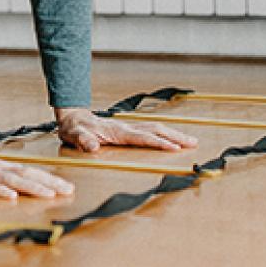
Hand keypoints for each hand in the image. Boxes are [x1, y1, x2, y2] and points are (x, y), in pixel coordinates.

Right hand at [0, 138, 74, 199]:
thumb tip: (17, 187)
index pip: (27, 172)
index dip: (48, 179)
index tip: (67, 187)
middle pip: (24, 174)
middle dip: (47, 183)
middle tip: (68, 191)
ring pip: (8, 179)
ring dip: (29, 186)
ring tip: (48, 194)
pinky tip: (10, 196)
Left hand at [55, 107, 198, 152]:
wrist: (72, 118)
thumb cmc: (74, 129)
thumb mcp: (74, 135)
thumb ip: (83, 141)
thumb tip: (92, 147)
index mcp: (117, 132)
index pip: (142, 137)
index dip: (159, 143)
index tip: (174, 148)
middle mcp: (126, 127)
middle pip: (155, 130)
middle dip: (175, 136)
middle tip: (193, 143)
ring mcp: (128, 127)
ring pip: (155, 128)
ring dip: (173, 133)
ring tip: (190, 141)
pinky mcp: (128, 129)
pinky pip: (150, 130)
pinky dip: (164, 133)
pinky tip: (172, 138)